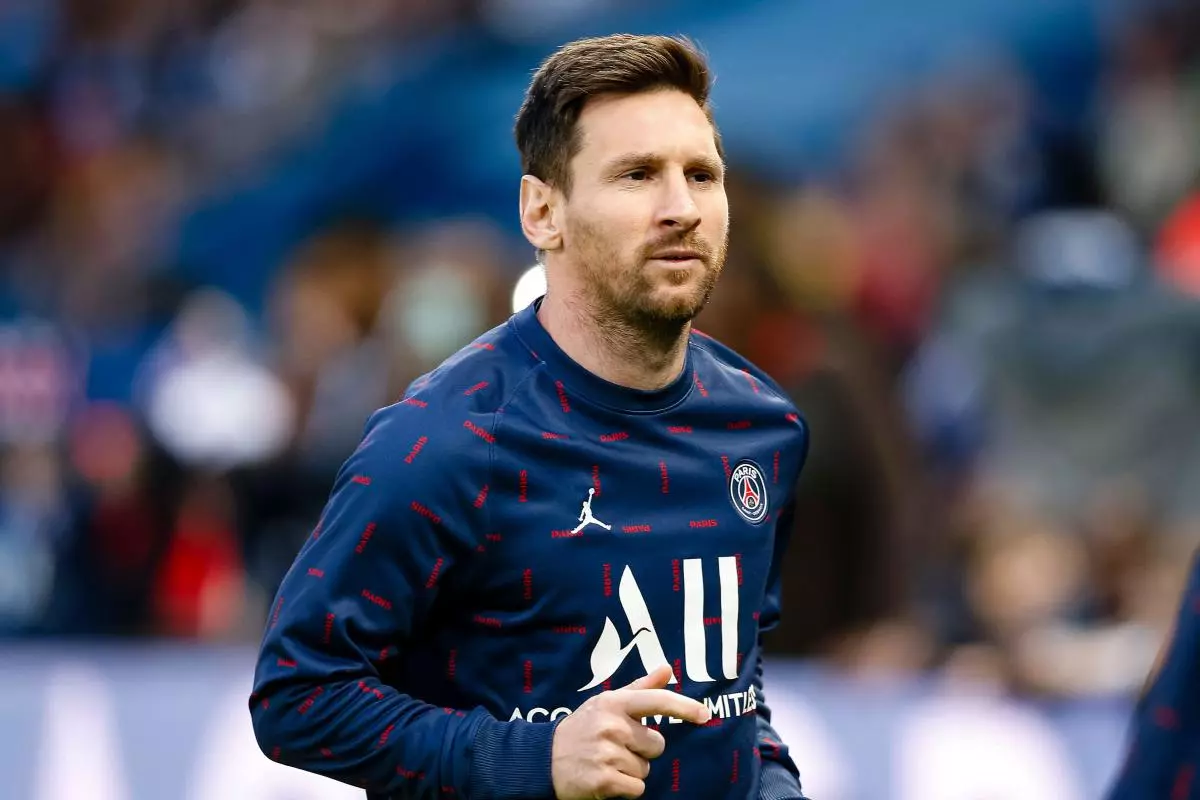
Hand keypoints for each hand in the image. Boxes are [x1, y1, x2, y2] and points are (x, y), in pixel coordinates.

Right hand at [551, 664, 710, 798]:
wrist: (543, 760)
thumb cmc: (582, 728)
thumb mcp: (606, 703)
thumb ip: (640, 688)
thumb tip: (667, 668)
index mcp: (614, 703)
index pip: (656, 701)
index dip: (684, 707)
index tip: (705, 714)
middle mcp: (611, 726)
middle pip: (657, 744)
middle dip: (642, 750)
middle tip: (616, 747)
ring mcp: (607, 753)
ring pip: (646, 768)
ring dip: (631, 770)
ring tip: (607, 762)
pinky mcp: (604, 780)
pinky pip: (637, 788)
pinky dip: (626, 788)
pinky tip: (607, 778)